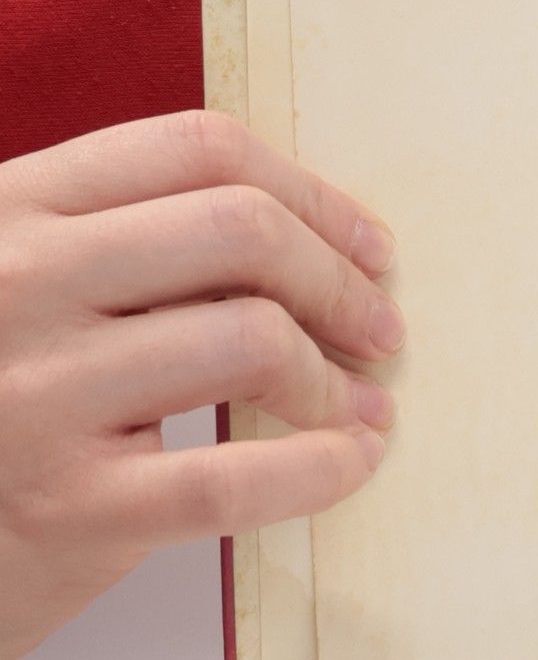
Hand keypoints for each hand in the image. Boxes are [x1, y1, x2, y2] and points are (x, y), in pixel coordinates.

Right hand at [0, 111, 399, 659]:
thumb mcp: (29, 287)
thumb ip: (131, 246)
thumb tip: (315, 243)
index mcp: (14, 210)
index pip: (199, 152)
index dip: (313, 196)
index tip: (369, 248)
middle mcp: (17, 283)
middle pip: (241, 230)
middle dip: (338, 282)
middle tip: (380, 330)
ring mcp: (36, 394)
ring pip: (250, 340)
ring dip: (336, 380)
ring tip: (362, 409)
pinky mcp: (66, 506)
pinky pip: (230, 477)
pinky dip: (319, 468)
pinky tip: (351, 464)